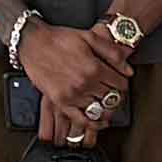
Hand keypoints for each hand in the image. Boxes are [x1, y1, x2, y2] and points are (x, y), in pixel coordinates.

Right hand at [12, 18, 125, 137]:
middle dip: (115, 94)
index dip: (123, 83)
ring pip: (99, 109)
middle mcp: (85, 84)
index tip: (119, 81)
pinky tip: (98, 122)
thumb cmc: (60, 39)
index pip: (120, 84)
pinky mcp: (60, 102)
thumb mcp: (89, 37)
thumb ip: (112, 53)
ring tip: (104, 101)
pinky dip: (93, 124)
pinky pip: (81, 119)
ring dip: (105, 107)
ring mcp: (73, 95)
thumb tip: (128, 70)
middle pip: (112, 97)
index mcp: (94, 68)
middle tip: (112, 91)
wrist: (34, 43)